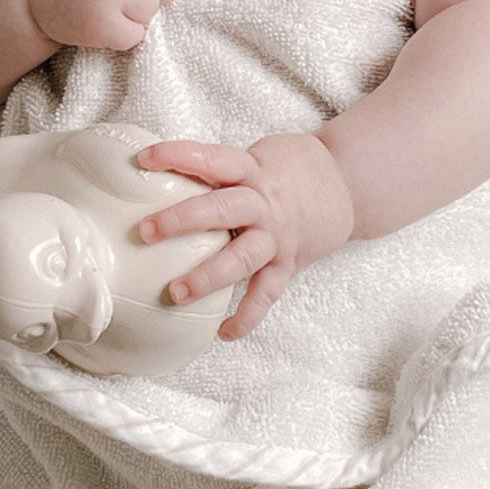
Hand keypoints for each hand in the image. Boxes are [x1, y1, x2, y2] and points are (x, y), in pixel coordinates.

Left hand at [133, 133, 355, 340]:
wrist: (346, 183)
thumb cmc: (287, 169)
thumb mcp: (255, 157)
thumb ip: (218, 169)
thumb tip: (159, 175)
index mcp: (251, 170)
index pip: (211, 158)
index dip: (178, 156)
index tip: (144, 160)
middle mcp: (263, 204)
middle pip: (221, 209)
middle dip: (182, 220)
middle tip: (145, 231)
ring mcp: (276, 237)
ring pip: (241, 258)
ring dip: (208, 276)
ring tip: (176, 294)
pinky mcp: (288, 264)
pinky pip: (266, 294)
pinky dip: (246, 316)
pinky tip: (223, 332)